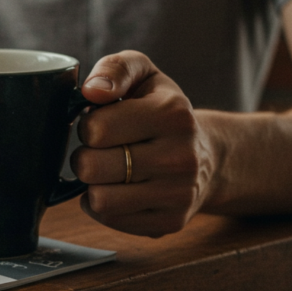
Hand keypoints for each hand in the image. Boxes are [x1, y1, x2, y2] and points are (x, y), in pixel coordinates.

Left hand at [71, 50, 218, 236]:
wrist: (207, 155)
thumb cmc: (161, 110)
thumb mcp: (144, 74)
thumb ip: (115, 68)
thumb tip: (92, 90)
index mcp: (173, 114)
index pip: (96, 129)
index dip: (88, 126)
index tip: (101, 124)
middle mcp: (181, 156)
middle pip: (91, 167)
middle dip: (84, 157)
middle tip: (100, 151)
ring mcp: (178, 194)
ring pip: (99, 200)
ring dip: (92, 185)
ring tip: (107, 171)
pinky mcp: (170, 222)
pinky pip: (110, 220)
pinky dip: (104, 206)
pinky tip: (119, 190)